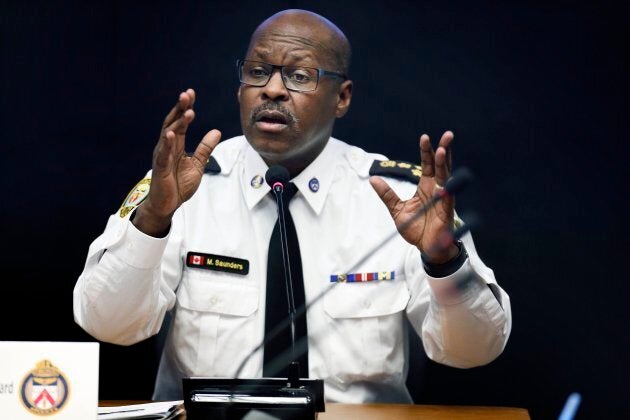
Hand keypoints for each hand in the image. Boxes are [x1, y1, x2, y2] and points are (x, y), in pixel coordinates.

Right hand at [133, 89, 220, 235]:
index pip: (181, 122)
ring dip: (177, 121)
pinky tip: (171, 132)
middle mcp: (167, 146)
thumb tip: (216, 131)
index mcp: (176, 144)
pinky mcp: (160, 168)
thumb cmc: (179, 184)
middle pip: (173, 122)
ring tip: (187, 110)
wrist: (168, 204)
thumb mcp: (198, 164)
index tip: (191, 94)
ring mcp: (162, 156)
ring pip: (168, 134)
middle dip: (180, 108)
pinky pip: (163, 153)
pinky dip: (166, 142)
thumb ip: (205, 148)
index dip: (186, 108)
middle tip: (187, 94)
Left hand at [370, 131, 457, 263]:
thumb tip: (372, 179)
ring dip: (445, 164)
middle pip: (441, 166)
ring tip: (443, 150)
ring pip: (446, 177)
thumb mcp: (396, 209)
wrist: (425, 247)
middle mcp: (437, 190)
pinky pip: (448, 198)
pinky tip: (446, 181)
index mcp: (426, 187)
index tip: (425, 137)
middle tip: (447, 135)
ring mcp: (443, 199)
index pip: (428, 165)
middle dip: (443, 149)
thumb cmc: (415, 228)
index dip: (426, 151)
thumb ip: (387, 194)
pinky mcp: (446, 212)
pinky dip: (447, 189)